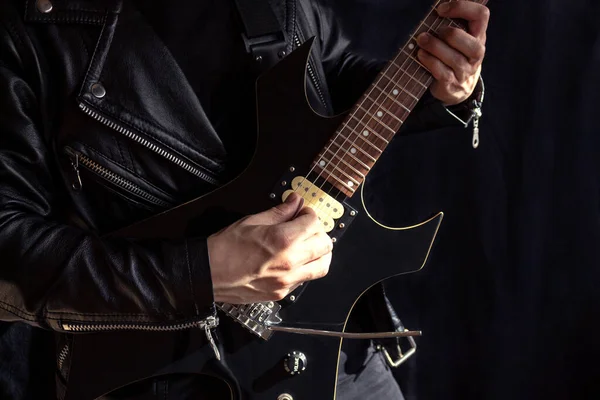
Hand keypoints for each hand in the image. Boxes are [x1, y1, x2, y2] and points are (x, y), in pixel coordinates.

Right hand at [207, 193, 332, 303]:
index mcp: (282, 240)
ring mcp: (287, 281)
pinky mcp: (282, 294)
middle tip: (306, 227)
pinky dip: (306, 268)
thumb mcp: (252, 221)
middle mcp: (289, 263)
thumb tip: (295, 202)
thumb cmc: (225, 248)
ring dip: (319, 253)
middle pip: (325, 244)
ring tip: (307, 245)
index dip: (309, 214)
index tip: (302, 212)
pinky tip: (294, 260)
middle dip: (318, 232)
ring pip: (322, 266)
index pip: (313, 223)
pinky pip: (305, 279)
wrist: (208, 274)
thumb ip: (280, 212)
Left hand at [416, 1, 489, 104]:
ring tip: (421, 40)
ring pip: (455, 59)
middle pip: (472, 44)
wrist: (456, 88)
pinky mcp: (451, 85)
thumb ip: (451, 23)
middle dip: (450, 34)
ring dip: (435, 47)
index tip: (440, 9)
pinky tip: (421, 55)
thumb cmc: (452, 55)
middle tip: (431, 31)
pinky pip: (443, 73)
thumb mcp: (456, 39)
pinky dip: (430, 62)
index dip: (462, 8)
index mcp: (478, 36)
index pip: (481, 16)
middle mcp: (476, 55)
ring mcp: (465, 72)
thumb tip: (435, 7)